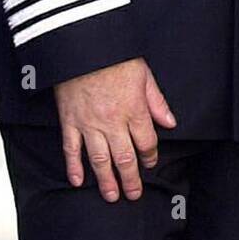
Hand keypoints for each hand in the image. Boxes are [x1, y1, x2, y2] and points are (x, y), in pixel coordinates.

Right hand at [53, 57, 176, 201]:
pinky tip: (77, 180)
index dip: (150, 157)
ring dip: (106, 180)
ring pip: (99, 160)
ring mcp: (89, 123)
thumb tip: (169, 122)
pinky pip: (71, 149)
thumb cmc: (114, 55)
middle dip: (131, 179)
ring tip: (112, 195)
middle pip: (125, 158)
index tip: (150, 163)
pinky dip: (73, 166)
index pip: (146, 143)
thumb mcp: (143, 73)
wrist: (82, 44)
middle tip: (133, 194)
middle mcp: (112, 121)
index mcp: (133, 109)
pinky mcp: (69, 120)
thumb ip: (156, 101)